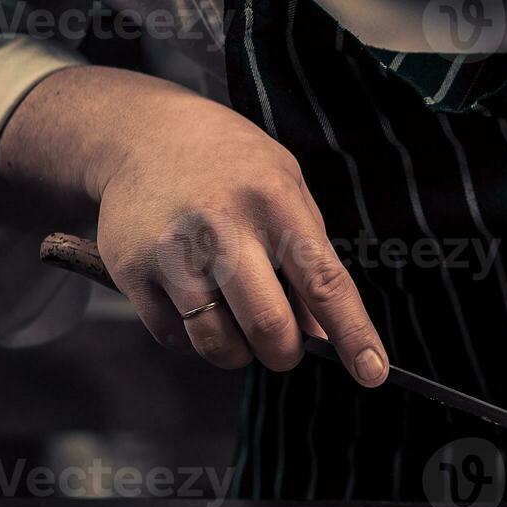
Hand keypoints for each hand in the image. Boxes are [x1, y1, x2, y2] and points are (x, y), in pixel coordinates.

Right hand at [0, 67, 387, 382]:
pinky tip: (195, 301)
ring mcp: (173, 249)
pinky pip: (174, 338)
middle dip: (285, 353)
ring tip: (238, 322)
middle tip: (284, 345)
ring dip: (238, 352)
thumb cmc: (231, 167)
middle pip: (270, 326)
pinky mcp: (132, 270)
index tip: (373, 373)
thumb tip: (324, 334)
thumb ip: (310, 256)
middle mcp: (223, 225)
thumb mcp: (286, 186)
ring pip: (218, 343)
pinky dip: (193, 337)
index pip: (323, 281)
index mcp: (274, 200)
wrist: (141, 133)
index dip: (352, 333)